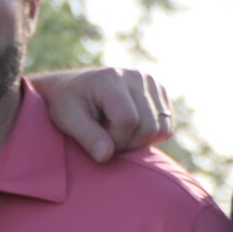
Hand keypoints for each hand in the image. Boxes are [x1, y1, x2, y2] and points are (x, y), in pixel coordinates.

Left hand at [32, 66, 174, 162]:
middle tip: (106, 141)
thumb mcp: (67, 120)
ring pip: (162, 128)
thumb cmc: (65, 104)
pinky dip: (150, 135)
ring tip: (116, 134)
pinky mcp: (159, 91)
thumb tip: (105, 156)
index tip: (98, 143)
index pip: (128, 120)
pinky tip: (129, 129)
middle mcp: (136, 75)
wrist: (71, 88)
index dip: (115, 141)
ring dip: (139, 141)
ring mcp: (151, 82)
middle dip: (127, 144)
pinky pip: (167, 125)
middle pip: (148, 126)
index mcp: (111, 78)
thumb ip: (87, 137)